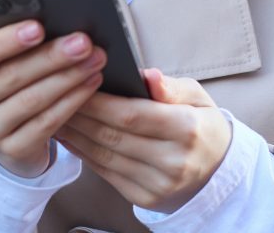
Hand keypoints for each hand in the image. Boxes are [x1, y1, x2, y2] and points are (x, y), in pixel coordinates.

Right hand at [0, 20, 106, 177]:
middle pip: (12, 76)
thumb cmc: (11, 78)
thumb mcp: (5, 56)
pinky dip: (72, 102)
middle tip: (84, 42)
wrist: (8, 129)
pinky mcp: (12, 150)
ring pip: (32, 101)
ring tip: (96, 60)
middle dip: (52, 57)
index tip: (38, 27)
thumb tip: (51, 13)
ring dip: (68, 78)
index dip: (8, 40)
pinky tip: (91, 85)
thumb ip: (17, 36)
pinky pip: (46, 124)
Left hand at [56, 68, 230, 213]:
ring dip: (76, 135)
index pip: (132, 114)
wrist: (217, 172)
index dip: (100, 101)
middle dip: (80, 115)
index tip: (76, 83)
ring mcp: (158, 185)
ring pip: (105, 156)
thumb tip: (147, 75)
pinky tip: (72, 138)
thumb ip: (171, 87)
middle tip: (56, 96)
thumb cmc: (202, 125)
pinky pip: (106, 174)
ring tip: (58, 114)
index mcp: (187, 130)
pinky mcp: (145, 199)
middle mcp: (173, 162)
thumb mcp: (198, 97)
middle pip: (113, 136)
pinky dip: (85, 155)